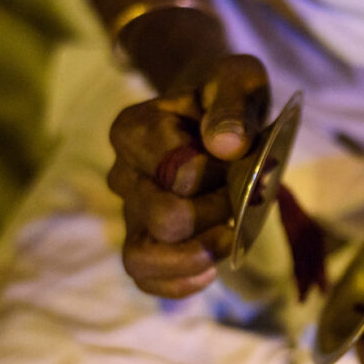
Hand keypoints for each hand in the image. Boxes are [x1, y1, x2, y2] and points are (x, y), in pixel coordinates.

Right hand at [108, 54, 269, 297]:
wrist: (214, 116)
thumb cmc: (226, 98)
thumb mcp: (239, 80)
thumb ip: (233, 102)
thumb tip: (226, 145)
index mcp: (135, 129)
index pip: (182, 172)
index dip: (222, 173)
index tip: (239, 154)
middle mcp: (123, 174)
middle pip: (164, 218)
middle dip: (215, 213)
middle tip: (238, 195)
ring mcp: (130, 212)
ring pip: (140, 258)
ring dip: (192, 258)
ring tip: (226, 242)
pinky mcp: (144, 241)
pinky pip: (146, 279)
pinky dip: (178, 283)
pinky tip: (211, 268)